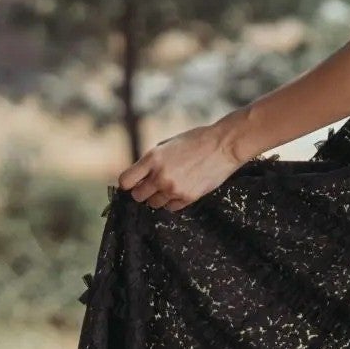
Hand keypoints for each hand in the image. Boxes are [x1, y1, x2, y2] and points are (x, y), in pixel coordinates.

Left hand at [117, 122, 242, 211]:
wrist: (224, 146)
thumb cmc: (196, 141)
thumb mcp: (167, 145)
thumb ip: (151, 161)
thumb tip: (139, 177)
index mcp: (152, 158)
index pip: (125, 181)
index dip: (128, 183)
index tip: (134, 182)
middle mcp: (160, 176)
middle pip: (138, 196)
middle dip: (142, 191)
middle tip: (152, 185)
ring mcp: (174, 189)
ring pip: (154, 204)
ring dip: (158, 197)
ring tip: (170, 185)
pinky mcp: (188, 198)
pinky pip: (171, 207)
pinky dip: (172, 201)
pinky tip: (181, 189)